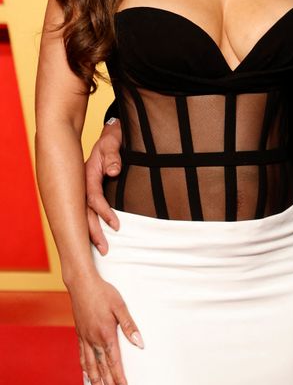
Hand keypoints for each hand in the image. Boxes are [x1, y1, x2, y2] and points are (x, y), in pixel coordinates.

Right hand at [71, 274, 142, 384]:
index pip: (113, 361)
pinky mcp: (80, 334)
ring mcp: (85, 338)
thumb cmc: (102, 292)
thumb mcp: (120, 306)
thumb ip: (129, 326)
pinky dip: (85, 369)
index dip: (118, 377)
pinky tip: (87, 375)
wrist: (81, 284)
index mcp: (106, 334)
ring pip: (90, 365)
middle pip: (101, 368)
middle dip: (108, 384)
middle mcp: (94, 339)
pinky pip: (82, 356)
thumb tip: (139, 343)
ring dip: (95, 381)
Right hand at [85, 121, 123, 254]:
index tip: (116, 225)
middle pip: (85, 212)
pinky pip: (90, 211)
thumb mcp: (112, 143)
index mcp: (88, 174)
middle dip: (93, 232)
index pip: (93, 198)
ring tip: (102, 249)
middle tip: (105, 250)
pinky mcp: (91, 191)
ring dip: (91, 233)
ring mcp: (86, 188)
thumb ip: (113, 156)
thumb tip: (114, 171)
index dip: (103, 212)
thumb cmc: (112, 139)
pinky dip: (93, 225)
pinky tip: (98, 237)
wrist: (110, 134)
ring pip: (85, 215)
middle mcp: (84, 184)